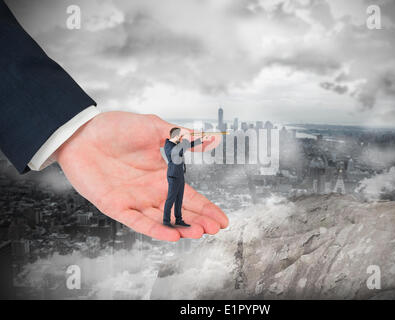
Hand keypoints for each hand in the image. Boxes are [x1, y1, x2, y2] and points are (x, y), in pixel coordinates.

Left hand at [55, 111, 227, 241]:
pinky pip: (138, 222)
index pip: (189, 195)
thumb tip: (212, 139)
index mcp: (162, 175)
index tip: (222, 219)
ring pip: (162, 219)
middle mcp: (151, 191)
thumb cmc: (116, 127)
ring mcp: (134, 200)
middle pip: (180, 210)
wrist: (82, 131)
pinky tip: (173, 235)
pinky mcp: (116, 206)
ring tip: (198, 233)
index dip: (207, 207)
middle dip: (199, 221)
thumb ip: (182, 136)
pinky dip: (155, 229)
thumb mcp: (154, 127)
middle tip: (215, 229)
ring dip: (181, 227)